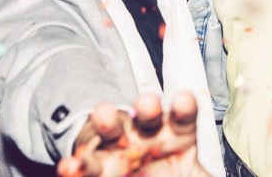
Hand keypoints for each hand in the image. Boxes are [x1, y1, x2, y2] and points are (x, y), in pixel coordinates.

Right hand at [58, 92, 207, 176]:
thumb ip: (201, 176)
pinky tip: (70, 166)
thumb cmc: (170, 173)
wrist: (135, 175)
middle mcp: (147, 130)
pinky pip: (86, 163)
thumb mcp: (192, 176)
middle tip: (148, 103)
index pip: (184, 114)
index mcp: (177, 131)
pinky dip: (77, 165)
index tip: (184, 101)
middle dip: (147, 107)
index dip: (184, 107)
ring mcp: (118, 143)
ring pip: (112, 127)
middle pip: (148, 114)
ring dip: (107, 119)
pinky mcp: (96, 163)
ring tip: (103, 114)